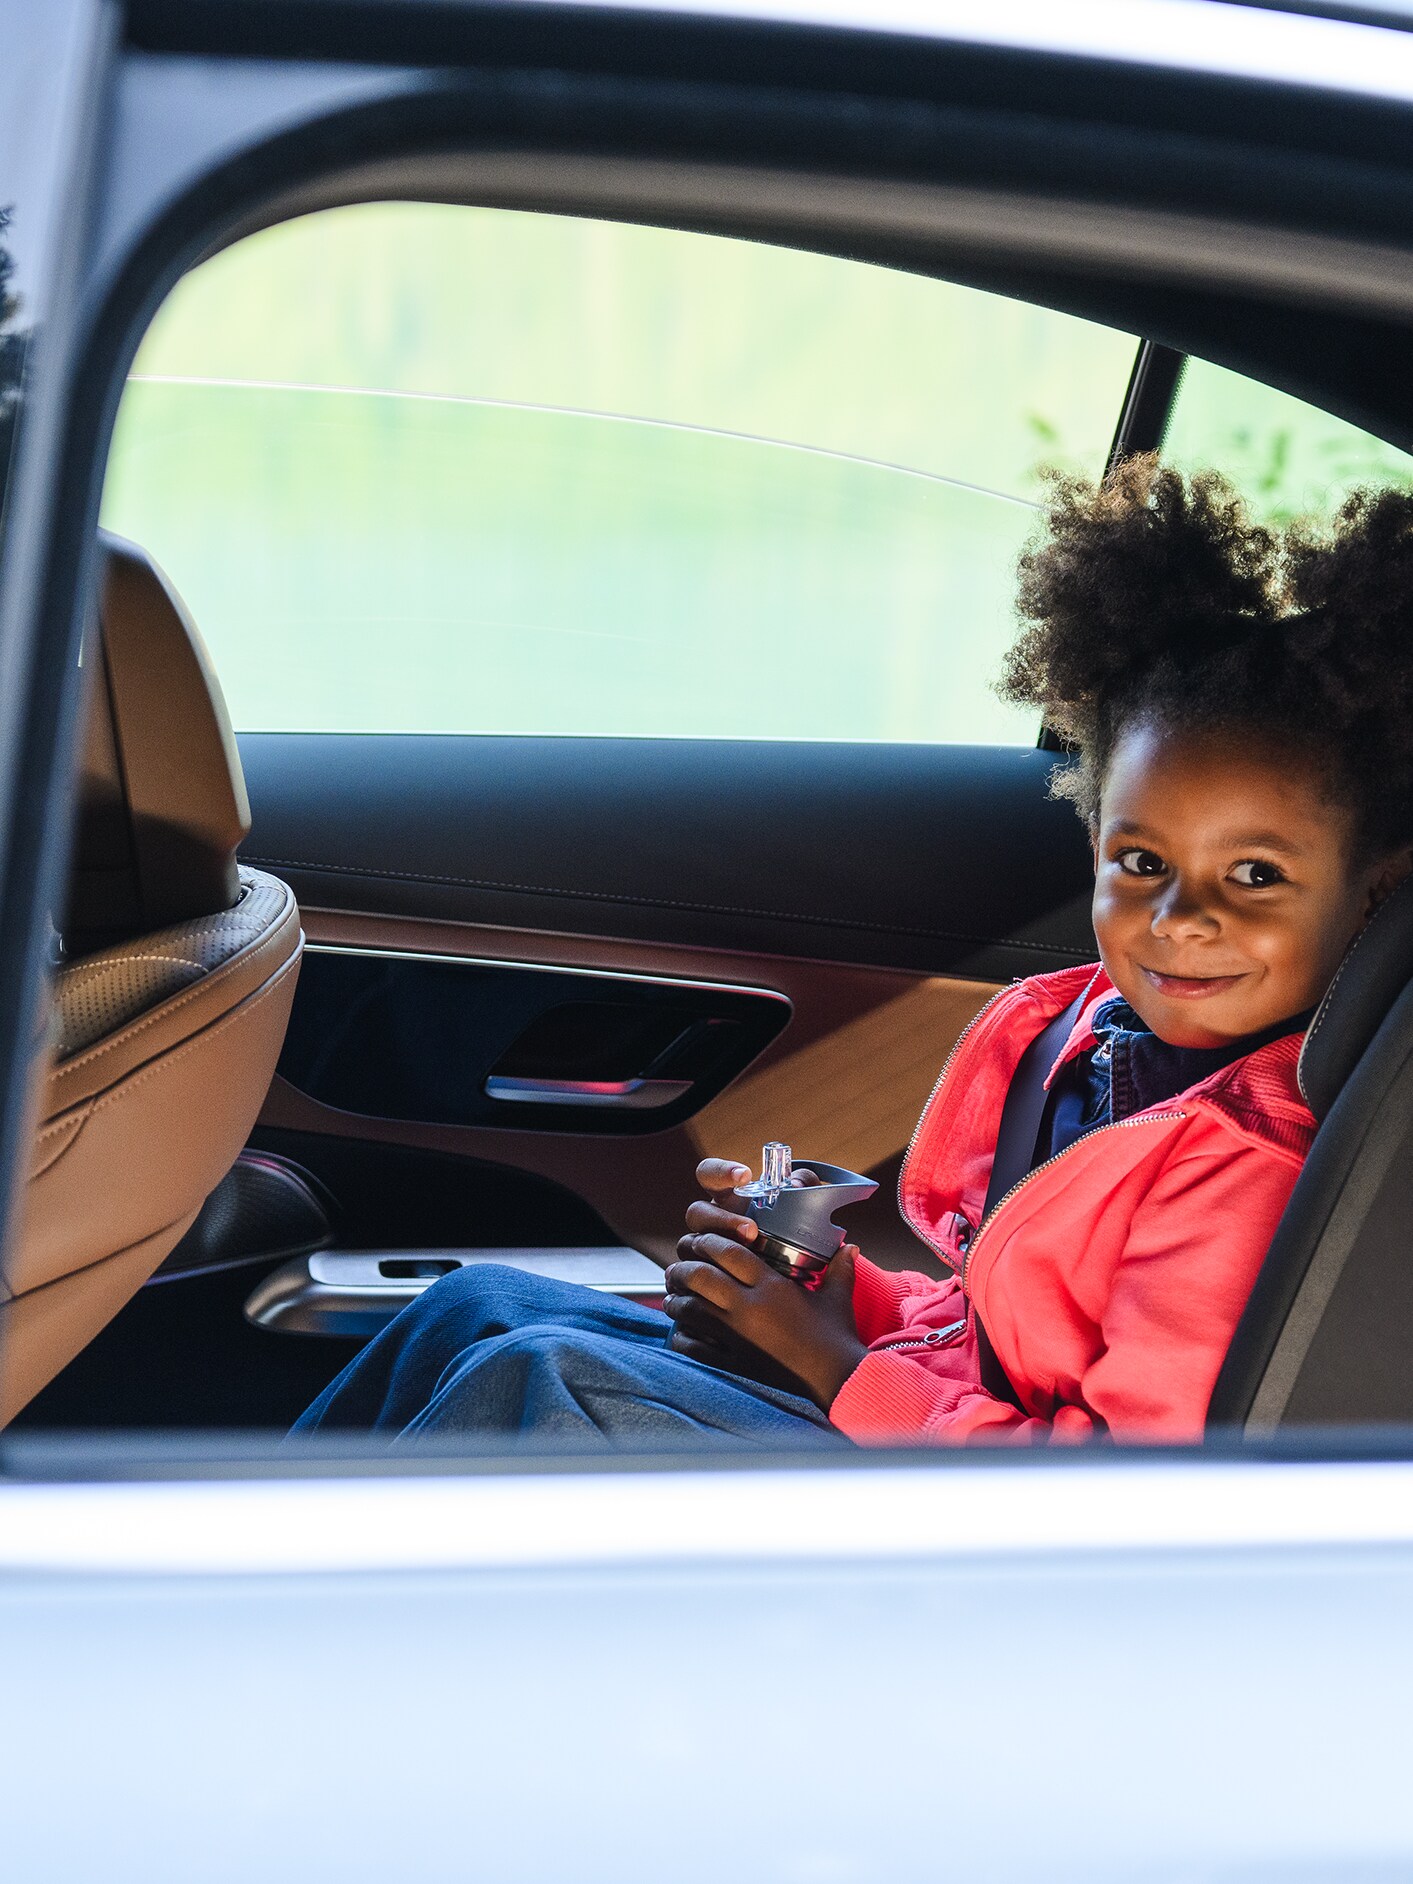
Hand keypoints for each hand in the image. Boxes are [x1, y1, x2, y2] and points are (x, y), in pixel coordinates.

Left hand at [663, 1158, 867, 1409]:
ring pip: (690, 1308)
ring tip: (674, 1297)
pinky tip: (681, 1332)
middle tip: (677, 1270)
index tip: (701, 1242)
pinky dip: (681, 1337)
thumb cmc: (837, 1339)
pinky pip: (693, 1347)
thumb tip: (849, 1246)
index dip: (708, 1241)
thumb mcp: (838, 1299)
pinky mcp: (732, 1363)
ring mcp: (737, 1336)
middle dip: (683, 1269)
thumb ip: (840, 1269)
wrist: (837, 1381)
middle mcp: (749, 1307)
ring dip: (677, 1300)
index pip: (728, 1252)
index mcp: (772, 1286)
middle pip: (700, 1275)